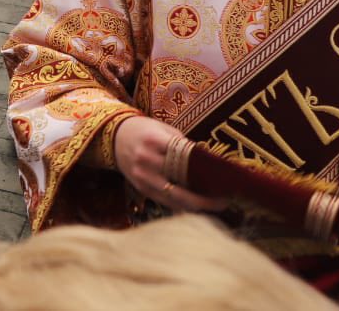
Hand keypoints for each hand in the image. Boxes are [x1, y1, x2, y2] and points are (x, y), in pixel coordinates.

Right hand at [113, 116, 227, 213]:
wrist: (114, 136)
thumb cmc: (144, 130)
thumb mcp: (164, 130)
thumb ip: (183, 146)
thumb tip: (209, 162)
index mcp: (155, 142)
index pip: (185, 162)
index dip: (206, 174)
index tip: (224, 182)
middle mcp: (147, 162)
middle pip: (180, 187)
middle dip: (203, 199)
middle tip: (223, 202)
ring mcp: (142, 177)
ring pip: (173, 199)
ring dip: (195, 206)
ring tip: (213, 206)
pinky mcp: (141, 188)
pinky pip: (165, 202)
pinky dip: (181, 207)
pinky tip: (196, 208)